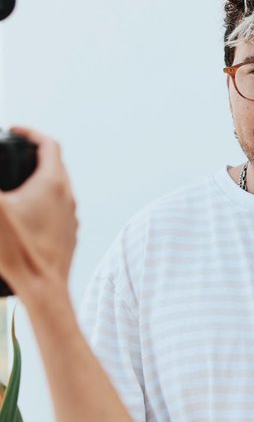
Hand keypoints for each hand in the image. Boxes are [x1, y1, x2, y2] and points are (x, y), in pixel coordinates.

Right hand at [0, 128, 75, 297]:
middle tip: (14, 154)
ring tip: (17, 182)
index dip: (30, 132)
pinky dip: (43, 202)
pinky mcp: (68, 235)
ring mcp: (70, 217)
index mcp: (52, 183)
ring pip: (58, 188)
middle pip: (55, 164)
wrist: (43, 290)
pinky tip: (25, 213)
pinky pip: (58, 209)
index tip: (15, 130)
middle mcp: (67, 197)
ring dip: (39, 179)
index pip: (48, 144)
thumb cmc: (19, 251)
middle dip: (33, 154)